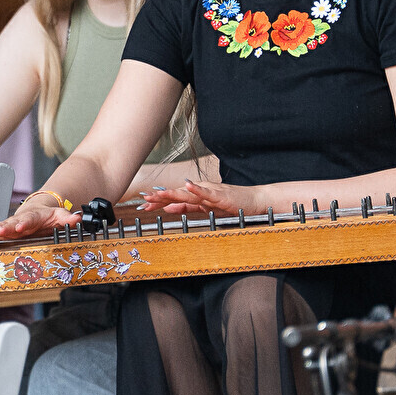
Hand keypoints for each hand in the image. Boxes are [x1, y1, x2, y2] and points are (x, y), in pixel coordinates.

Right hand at [0, 189, 78, 242]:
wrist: (38, 211)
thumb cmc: (47, 216)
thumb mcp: (61, 216)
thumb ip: (68, 219)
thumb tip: (77, 219)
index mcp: (32, 218)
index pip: (27, 220)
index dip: (22, 224)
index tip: (18, 227)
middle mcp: (17, 222)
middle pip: (6, 225)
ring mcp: (8, 227)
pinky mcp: (1, 232)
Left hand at [136, 178, 259, 219]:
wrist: (253, 201)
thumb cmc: (231, 205)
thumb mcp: (205, 208)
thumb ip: (187, 208)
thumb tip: (168, 208)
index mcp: (196, 195)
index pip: (173, 198)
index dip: (157, 202)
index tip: (142, 205)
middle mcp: (200, 191)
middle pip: (177, 195)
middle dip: (160, 198)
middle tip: (144, 200)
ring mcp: (210, 192)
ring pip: (188, 193)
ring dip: (173, 193)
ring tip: (158, 194)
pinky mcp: (221, 196)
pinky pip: (208, 192)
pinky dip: (197, 189)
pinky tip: (188, 186)